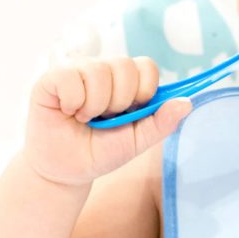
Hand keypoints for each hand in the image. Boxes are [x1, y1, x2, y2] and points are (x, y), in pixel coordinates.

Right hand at [23, 56, 191, 186]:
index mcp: (125, 81)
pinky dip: (72, 101)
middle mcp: (102, 69)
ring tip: (85, 118)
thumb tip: (187, 103)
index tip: (131, 112)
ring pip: (98, 71)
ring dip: (95, 105)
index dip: (144, 90)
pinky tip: (68, 111)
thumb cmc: (100, 152)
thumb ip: (161, 122)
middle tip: (104, 119)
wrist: (66, 172)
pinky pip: (69, 77)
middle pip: (124, 66)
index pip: (146, 65)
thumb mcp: (136, 141)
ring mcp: (76, 70)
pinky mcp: (51, 78)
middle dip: (119, 102)